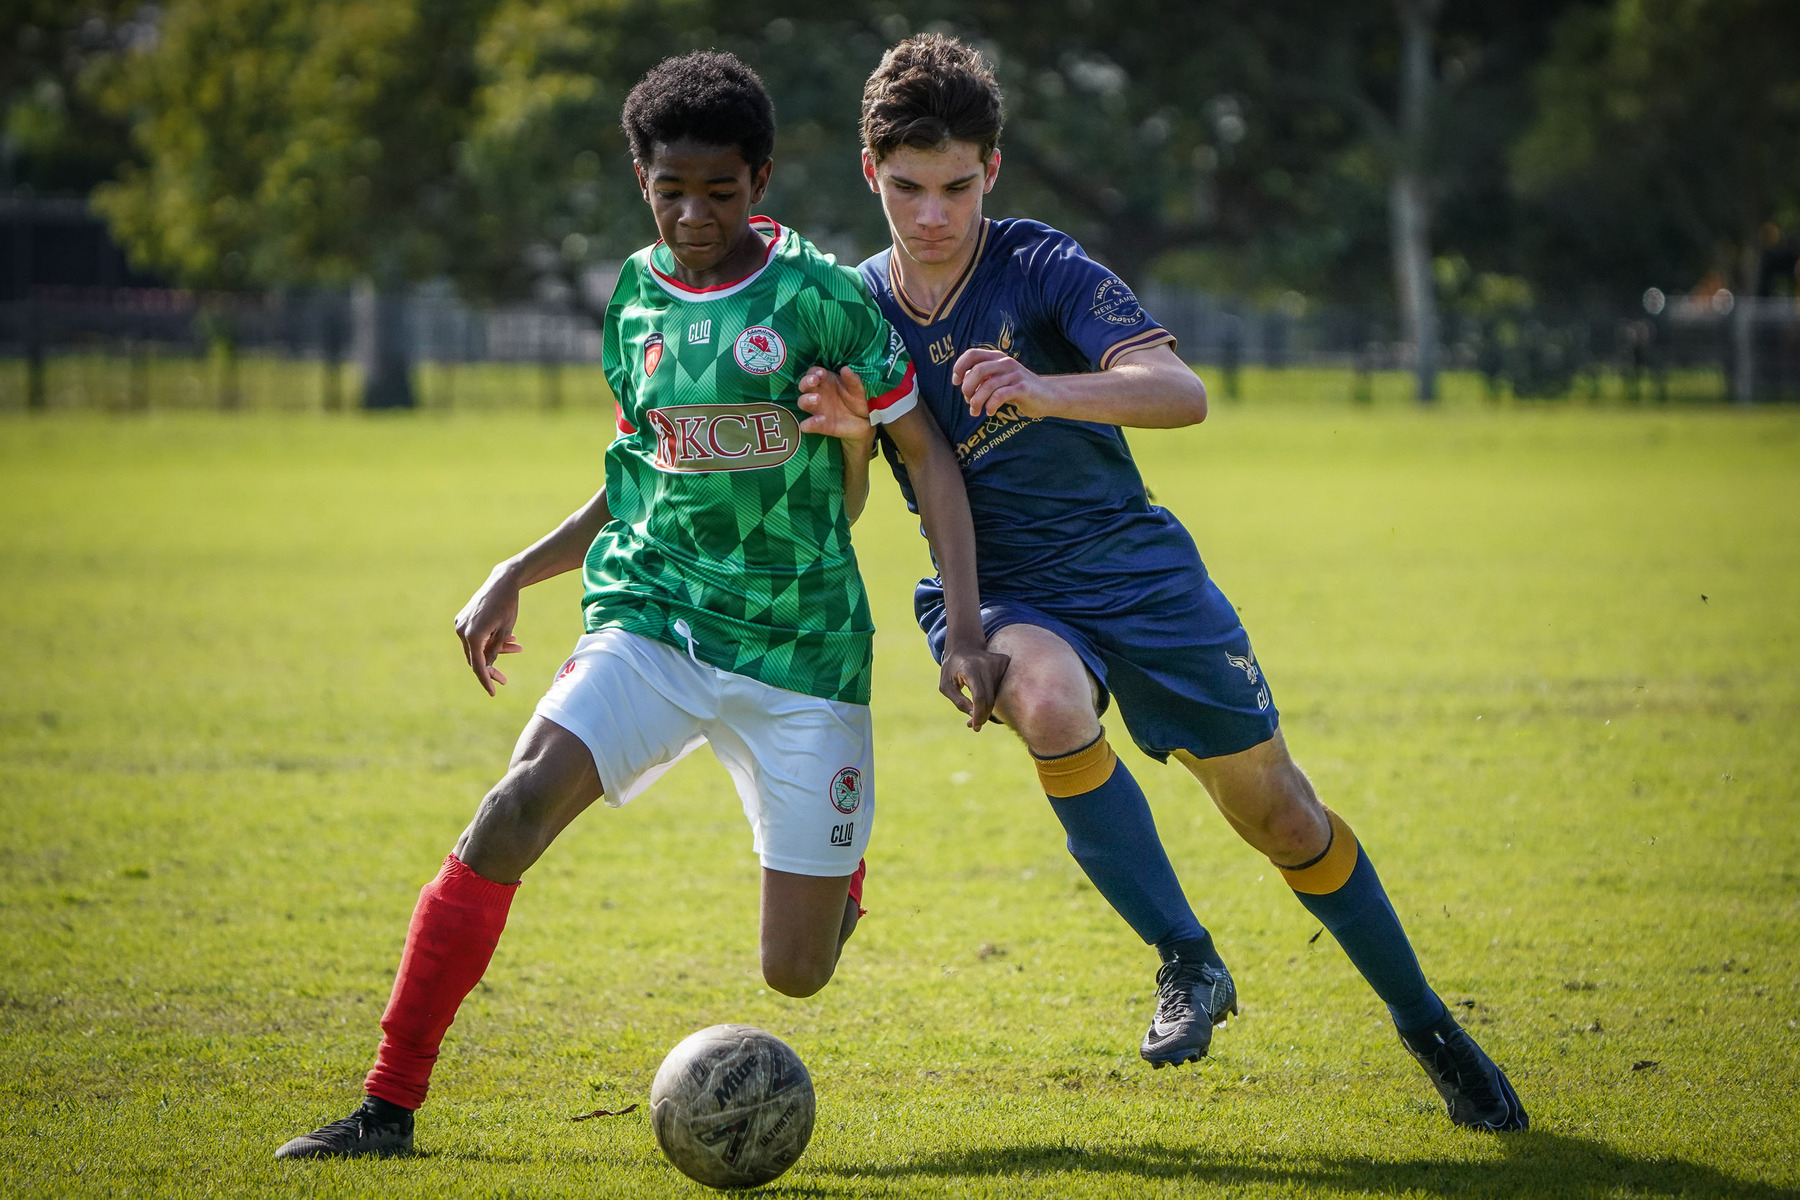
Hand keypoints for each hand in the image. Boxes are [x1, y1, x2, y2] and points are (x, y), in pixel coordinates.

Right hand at [453, 565, 524, 695]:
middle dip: (491, 667)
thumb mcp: (505, 631)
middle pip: (476, 658)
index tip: (493, 692)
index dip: (486, 680)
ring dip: (495, 650)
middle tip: (505, 679)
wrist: (502, 581)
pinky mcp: (464, 618)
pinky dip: (489, 640)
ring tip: (518, 647)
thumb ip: (495, 651)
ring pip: (477, 647)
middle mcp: (462, 631)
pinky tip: (508, 639)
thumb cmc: (508, 606)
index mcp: (473, 636)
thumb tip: (487, 667)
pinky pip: (475, 636)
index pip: (478, 666)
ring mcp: (461, 624)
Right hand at [798, 365, 874, 441]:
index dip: (814, 372)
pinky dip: (810, 423)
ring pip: (802, 403)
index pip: (813, 373)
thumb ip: (852, 380)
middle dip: (806, 382)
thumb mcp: (858, 390)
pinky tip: (822, 419)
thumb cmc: (859, 401)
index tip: (822, 373)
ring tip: (817, 398)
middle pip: (803, 386)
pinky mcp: (819, 425)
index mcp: (826, 382)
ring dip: (806, 399)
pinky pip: (807, 425)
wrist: (866, 422)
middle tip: (814, 381)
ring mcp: (817, 410)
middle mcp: (818, 394)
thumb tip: (845, 369)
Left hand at [939, 642, 1009, 730]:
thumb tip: (974, 716)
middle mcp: (986, 663)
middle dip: (984, 715)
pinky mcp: (1005, 662)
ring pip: (996, 693)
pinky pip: (1001, 686)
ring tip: (976, 707)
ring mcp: (998, 661)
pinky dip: (993, 694)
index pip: (979, 696)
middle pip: (990, 698)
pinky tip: (983, 690)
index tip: (975, 726)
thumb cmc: (952, 668)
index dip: (979, 714)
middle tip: (976, 725)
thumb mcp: (946, 685)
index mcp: (970, 668)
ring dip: (988, 705)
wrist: (964, 645)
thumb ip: (959, 701)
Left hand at [952, 348, 1058, 418]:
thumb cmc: (1018, 389)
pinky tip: (990, 412)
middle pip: (977, 370)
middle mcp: (1005, 362)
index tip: (956, 382)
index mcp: (997, 358)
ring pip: (987, 386)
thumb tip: (962, 382)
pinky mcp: (1022, 388)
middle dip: (967, 388)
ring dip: (976, 401)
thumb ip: (982, 378)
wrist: (1047, 396)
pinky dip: (990, 406)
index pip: (972, 354)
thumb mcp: (999, 379)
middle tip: (968, 401)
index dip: (959, 367)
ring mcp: (1015, 374)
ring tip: (975, 411)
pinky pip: (999, 396)